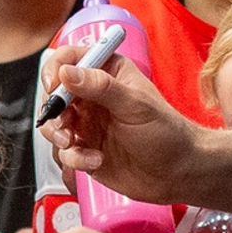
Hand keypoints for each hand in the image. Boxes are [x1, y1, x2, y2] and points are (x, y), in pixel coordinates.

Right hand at [38, 57, 207, 202]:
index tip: (55, 86)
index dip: (55, 70)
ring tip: (73, 144)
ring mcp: (87, 125)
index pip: (69, 59)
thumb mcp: (135, 105)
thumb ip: (100, 86)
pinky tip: (95, 161)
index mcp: (107, 73)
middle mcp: (93, 97)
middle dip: (52, 111)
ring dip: (58, 136)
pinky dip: (74, 159)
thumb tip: (67, 72)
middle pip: (54, 95)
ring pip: (53, 125)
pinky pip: (64, 153)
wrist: (178, 173)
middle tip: (63, 124)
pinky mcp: (85, 151)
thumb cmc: (167, 133)